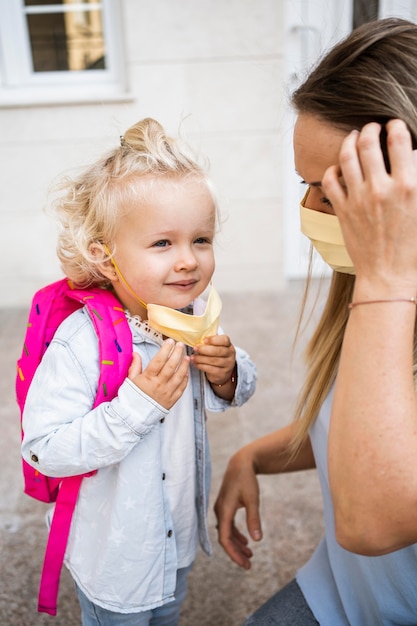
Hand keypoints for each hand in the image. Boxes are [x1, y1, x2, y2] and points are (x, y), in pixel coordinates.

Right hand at [127, 339, 189, 409]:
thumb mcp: (130, 380)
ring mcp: (167, 393)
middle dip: (177, 353)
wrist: (134, 416)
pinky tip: (186, 372)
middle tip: (180, 345)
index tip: (169, 342)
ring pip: (179, 376)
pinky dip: (185, 379)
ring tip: (187, 357)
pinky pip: (181, 388)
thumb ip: (135, 366)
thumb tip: (136, 354)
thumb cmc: (132, 397)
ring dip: (184, 366)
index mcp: (148, 378)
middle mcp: (159, 385)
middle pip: (171, 366)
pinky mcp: (172, 400)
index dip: (165, 350)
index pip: (159, 360)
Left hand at [191, 334, 235, 385]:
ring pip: (213, 361)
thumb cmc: (216, 356)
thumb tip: (198, 336)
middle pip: (218, 351)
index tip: (204, 340)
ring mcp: (228, 365)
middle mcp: (230, 354)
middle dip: (205, 349)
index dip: (214, 339)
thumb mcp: (216, 347)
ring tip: (193, 357)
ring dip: (201, 358)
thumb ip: (210, 342)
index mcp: (228, 345)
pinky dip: (201, 366)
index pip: (224, 340)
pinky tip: (196, 363)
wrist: (222, 372)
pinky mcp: (222, 373)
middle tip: (195, 348)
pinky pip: (211, 369)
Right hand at [213, 448, 261, 569]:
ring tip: (250, 554)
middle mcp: (220, 511)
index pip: (225, 538)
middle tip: (249, 565)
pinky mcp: (225, 506)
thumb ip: (254, 519)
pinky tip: (246, 540)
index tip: (245, 563)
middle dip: (236, 552)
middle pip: (225, 538)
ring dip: (237, 544)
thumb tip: (257, 539)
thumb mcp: (253, 499)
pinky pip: (228, 525)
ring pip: (227, 532)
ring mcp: (221, 508)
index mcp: (224, 511)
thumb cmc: (247, 479)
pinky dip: (236, 534)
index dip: (233, 553)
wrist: (241, 463)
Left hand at [322, 119, 416, 294]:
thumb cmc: (412, 248)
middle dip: (370, 129)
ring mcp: (358, 200)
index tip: (394, 125)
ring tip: (353, 137)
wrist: (389, 276)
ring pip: (346, 157)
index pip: (398, 141)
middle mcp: (381, 189)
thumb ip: (415, 183)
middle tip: (372, 127)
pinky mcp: (342, 211)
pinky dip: (332, 169)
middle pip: (368, 144)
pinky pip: (330, 181)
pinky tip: (339, 168)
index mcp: (408, 187)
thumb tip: (411, 162)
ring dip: (349, 142)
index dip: (395, 126)